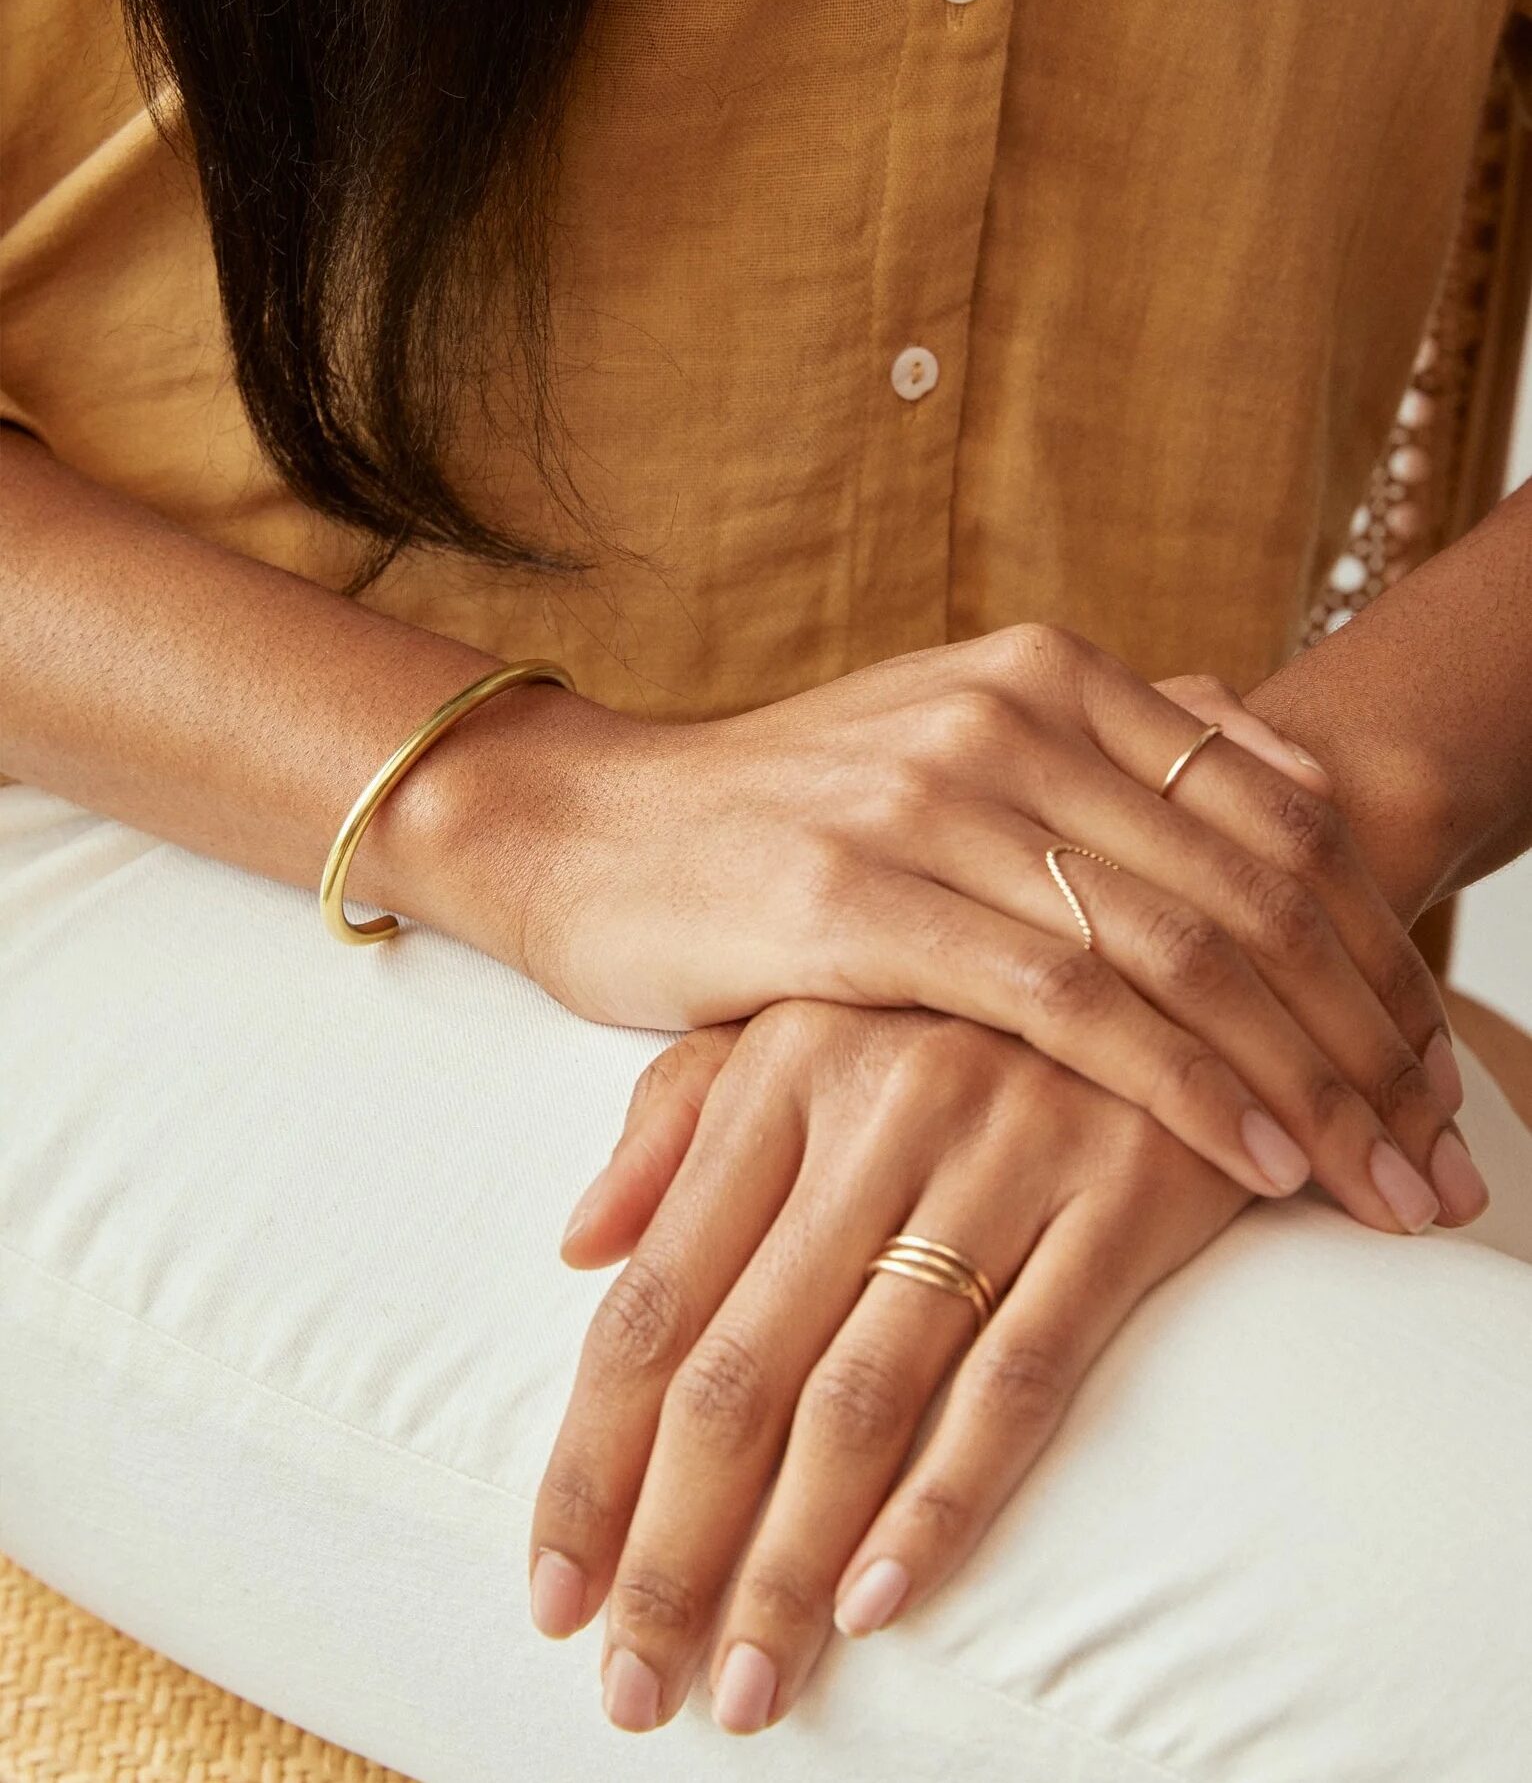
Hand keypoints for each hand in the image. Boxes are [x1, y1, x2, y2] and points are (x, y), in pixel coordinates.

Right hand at [430, 625, 1476, 1229]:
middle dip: (1371, 1033)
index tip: (1431, 1061)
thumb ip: (1105, 744)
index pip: (1274, 813)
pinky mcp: (861, 899)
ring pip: (1184, 948)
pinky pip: (1074, 1003)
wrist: (587, 829)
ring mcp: (934, 799)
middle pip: (1254, 887)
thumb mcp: (949, 746)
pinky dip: (1189, 1085)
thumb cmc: (779, 816)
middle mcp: (1007, 716)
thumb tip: (1263, 745)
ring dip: (1311, 1076)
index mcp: (1045, 673)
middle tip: (1441, 1152)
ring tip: (1386, 1178)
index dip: (1377, 946)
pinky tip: (1262, 1154)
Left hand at [530, 1002, 1251, 1734]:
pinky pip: (1022, 1371)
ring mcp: (1006, 1149)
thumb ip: (680, 1117)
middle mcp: (878, 1107)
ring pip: (865, 1393)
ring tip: (747, 1688)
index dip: (591, 1460)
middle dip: (673, 1549)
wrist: (1179, 942)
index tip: (554, 1594)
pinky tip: (881, 1599)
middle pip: (739, 1370)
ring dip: (790, 1562)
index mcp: (782, 1067)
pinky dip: (947, 1496)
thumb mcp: (804, 1017)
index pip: (653, 1301)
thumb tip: (576, 1244)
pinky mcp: (1126, 1192)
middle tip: (636, 1689)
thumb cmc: (958, 1003)